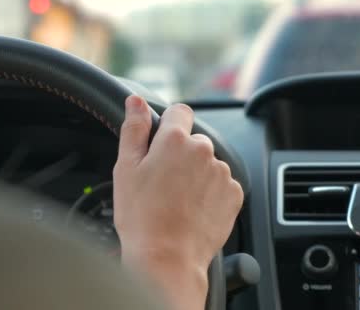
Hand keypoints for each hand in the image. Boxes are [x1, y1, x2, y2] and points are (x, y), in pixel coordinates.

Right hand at [113, 95, 243, 309]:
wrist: (167, 259)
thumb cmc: (141, 217)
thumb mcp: (126, 169)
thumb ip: (134, 128)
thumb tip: (136, 101)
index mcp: (175, 140)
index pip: (180, 112)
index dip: (168, 126)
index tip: (160, 146)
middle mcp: (204, 151)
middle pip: (194, 141)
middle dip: (181, 155)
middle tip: (162, 183)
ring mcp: (222, 173)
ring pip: (208, 164)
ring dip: (196, 174)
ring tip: (177, 201)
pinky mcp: (233, 194)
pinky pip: (221, 184)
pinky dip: (210, 193)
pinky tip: (192, 210)